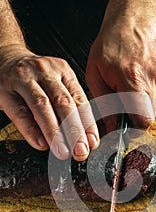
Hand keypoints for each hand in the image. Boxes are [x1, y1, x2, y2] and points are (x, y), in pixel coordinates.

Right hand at [0, 45, 98, 160]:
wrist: (3, 60)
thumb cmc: (35, 78)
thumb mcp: (56, 84)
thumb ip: (70, 106)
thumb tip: (84, 138)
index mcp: (63, 71)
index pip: (80, 100)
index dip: (87, 124)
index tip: (92, 143)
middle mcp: (45, 72)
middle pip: (63, 103)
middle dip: (74, 130)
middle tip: (79, 150)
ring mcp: (24, 79)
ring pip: (42, 106)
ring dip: (54, 132)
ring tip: (62, 151)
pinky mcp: (5, 90)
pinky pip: (20, 112)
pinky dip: (31, 130)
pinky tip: (40, 143)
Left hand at [85, 19, 155, 132]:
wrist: (134, 20)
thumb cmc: (112, 45)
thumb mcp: (96, 74)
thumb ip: (105, 104)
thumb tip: (113, 128)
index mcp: (132, 81)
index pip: (143, 121)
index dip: (136, 128)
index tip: (128, 126)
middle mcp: (155, 78)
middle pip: (152, 116)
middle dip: (139, 115)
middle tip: (128, 101)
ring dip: (147, 103)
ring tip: (138, 85)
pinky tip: (148, 80)